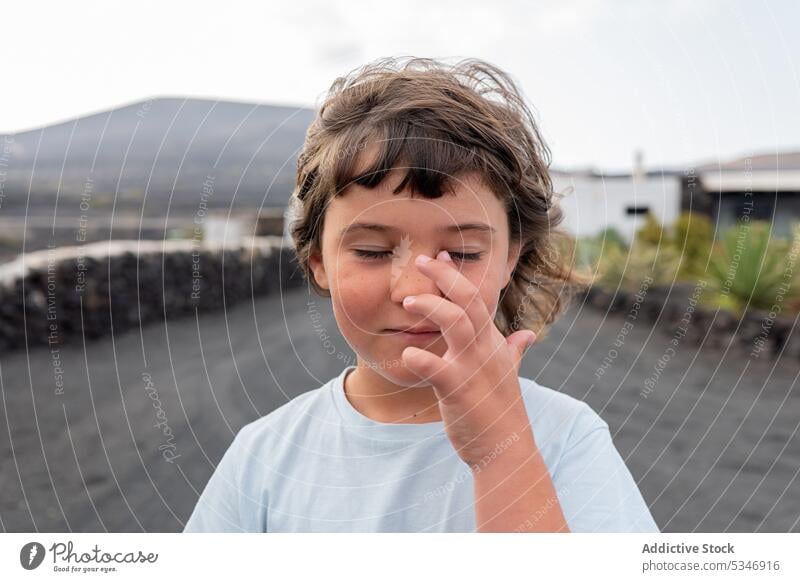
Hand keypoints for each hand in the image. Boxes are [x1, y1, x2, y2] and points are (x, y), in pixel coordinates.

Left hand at [400, 250, 537, 468]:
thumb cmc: (500, 411)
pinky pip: (437, 369)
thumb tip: (527, 335)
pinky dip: (420, 359)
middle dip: (445, 277)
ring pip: (458, 324)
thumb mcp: (509, 374)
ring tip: (407, 300)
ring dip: (432, 307)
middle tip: (421, 261)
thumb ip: (514, 351)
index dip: (457, 276)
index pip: (477, 299)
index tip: (439, 256)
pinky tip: (406, 355)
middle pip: (469, 301)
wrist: (506, 449)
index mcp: (492, 343)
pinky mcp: (459, 391)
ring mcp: (473, 369)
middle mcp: (485, 350)